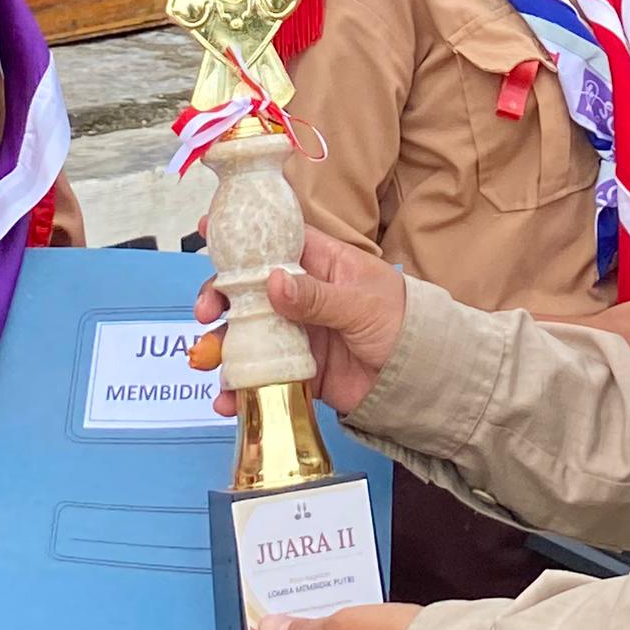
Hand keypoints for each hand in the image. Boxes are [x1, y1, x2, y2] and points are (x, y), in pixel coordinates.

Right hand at [192, 229, 409, 419]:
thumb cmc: (403, 323)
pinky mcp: (298, 370)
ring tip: (208, 360)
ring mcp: (297, 333)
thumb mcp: (362, 303)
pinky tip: (228, 400)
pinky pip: (261, 375)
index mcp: (322, 263)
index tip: (205, 229)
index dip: (241, 235)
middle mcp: (302, 295)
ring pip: (247, 333)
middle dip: (220, 297)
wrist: (423, 380)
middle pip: (248, 288)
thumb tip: (272, 281)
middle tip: (206, 312)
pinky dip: (241, 387)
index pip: (276, 239)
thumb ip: (318, 296)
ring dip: (222, 345)